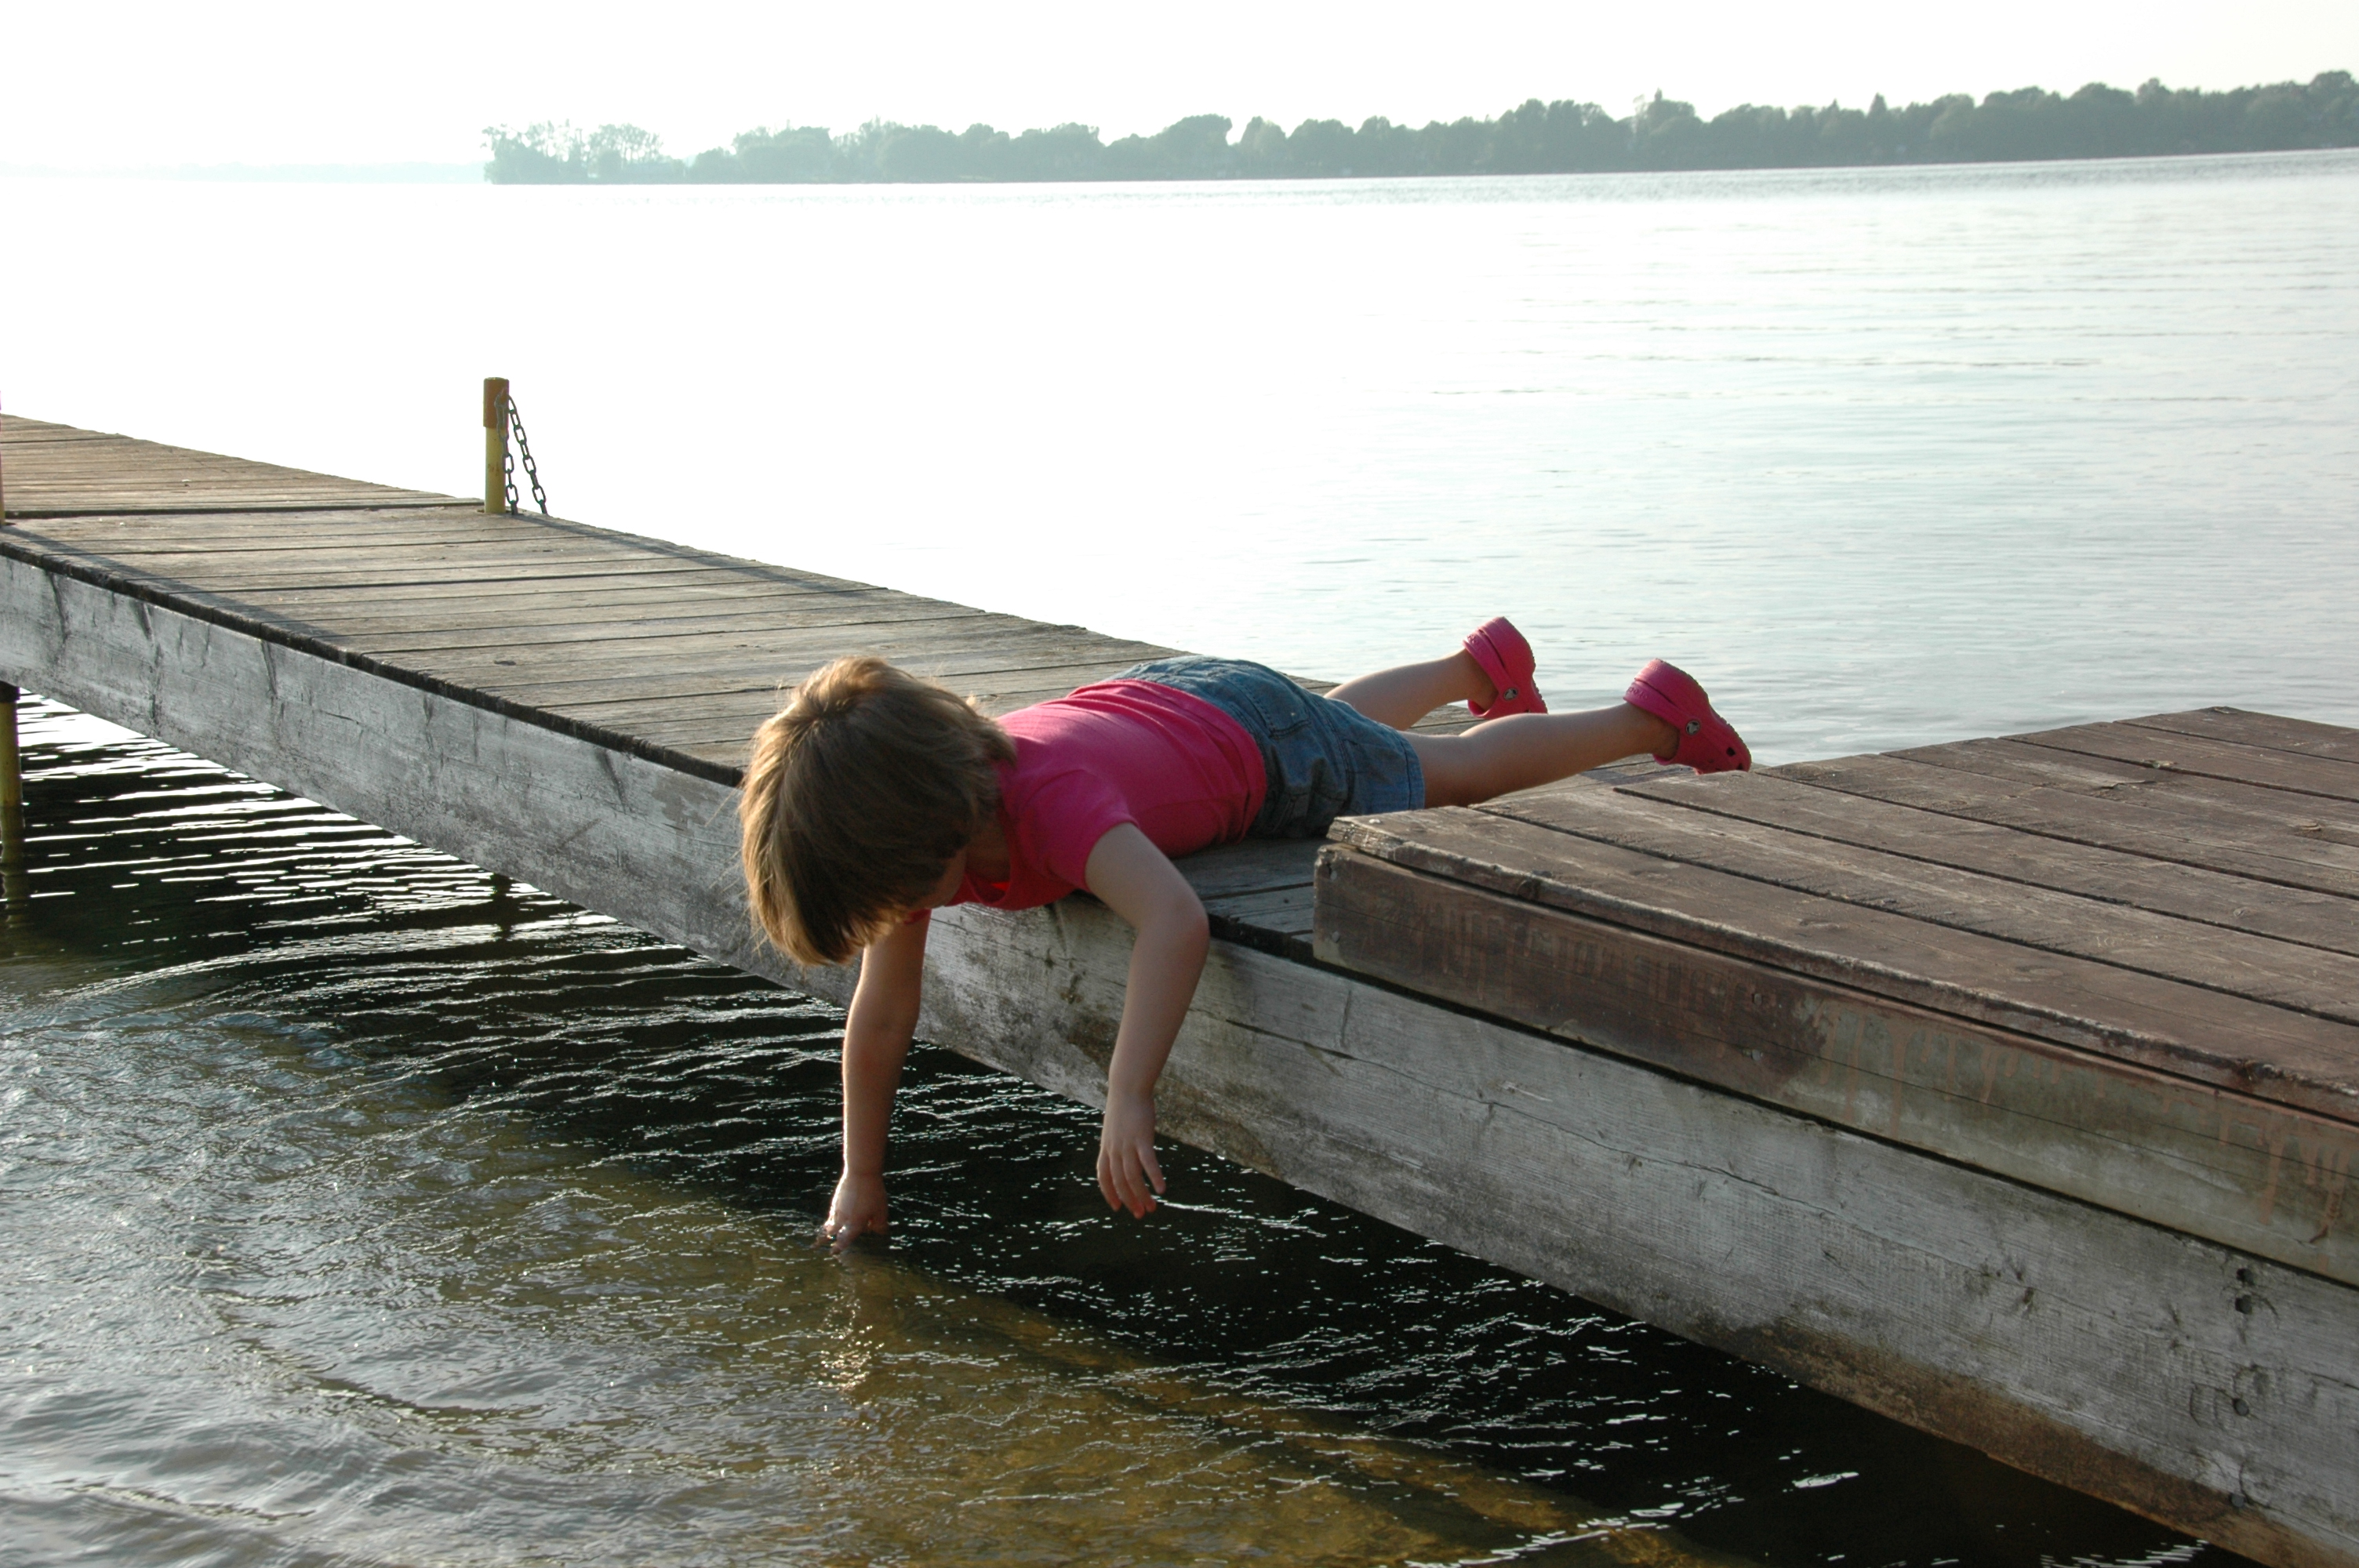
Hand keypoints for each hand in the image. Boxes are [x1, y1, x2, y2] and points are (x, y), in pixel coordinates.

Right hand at [821, 1169, 887, 1251]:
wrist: (861, 1173)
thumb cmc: (873, 1194)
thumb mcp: (881, 1212)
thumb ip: (880, 1225)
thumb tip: (879, 1233)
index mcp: (854, 1225)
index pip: (844, 1241)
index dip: (838, 1247)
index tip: (832, 1252)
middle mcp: (843, 1218)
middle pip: (831, 1231)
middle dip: (824, 1239)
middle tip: (816, 1245)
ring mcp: (837, 1207)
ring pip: (830, 1221)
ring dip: (827, 1228)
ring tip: (825, 1232)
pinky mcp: (837, 1198)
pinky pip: (832, 1211)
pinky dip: (831, 1216)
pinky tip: (834, 1215)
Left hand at [1096, 1091, 1166, 1217]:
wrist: (1128, 1087)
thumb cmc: (1124, 1106)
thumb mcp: (1116, 1127)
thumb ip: (1117, 1141)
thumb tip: (1122, 1151)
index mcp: (1106, 1148)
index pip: (1104, 1177)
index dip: (1109, 1193)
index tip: (1116, 1208)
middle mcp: (1114, 1149)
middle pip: (1119, 1181)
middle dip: (1130, 1200)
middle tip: (1140, 1214)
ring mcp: (1127, 1145)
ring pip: (1132, 1177)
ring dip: (1142, 1195)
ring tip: (1152, 1208)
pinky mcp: (1142, 1138)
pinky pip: (1148, 1163)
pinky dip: (1154, 1177)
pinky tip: (1162, 1189)